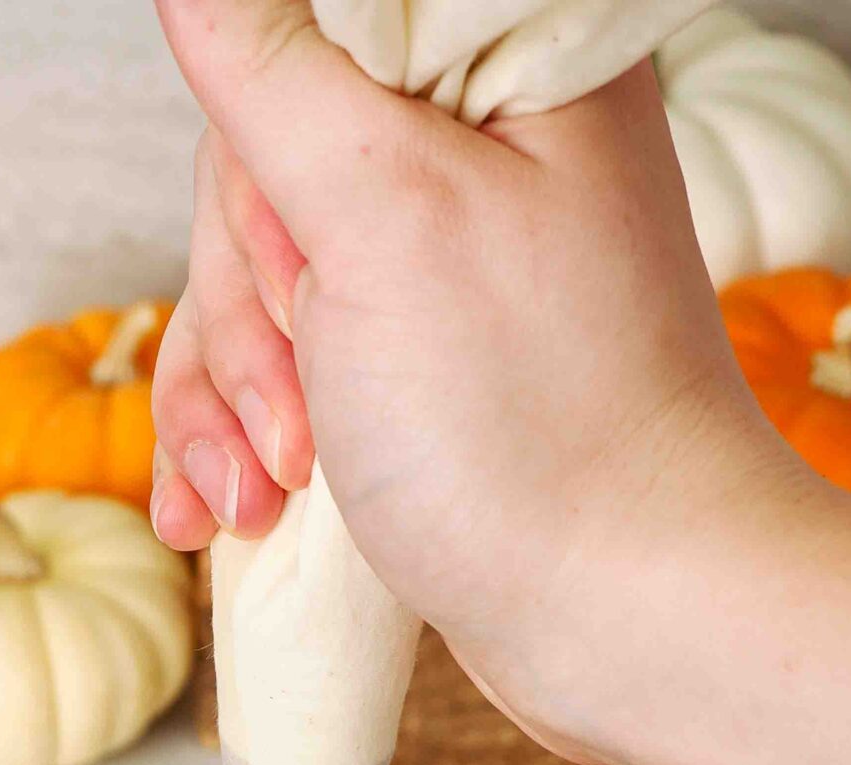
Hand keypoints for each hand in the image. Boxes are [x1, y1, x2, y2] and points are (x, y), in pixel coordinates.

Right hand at [149, 1, 786, 757]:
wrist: (621, 620)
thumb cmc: (539, 432)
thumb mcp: (384, 215)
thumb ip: (271, 70)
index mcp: (504, 68)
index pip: (307, 33)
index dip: (264, 146)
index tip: (307, 253)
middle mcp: (480, 150)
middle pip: (259, 159)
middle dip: (249, 302)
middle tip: (306, 400)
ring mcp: (440, 266)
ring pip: (252, 277)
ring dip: (235, 393)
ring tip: (274, 485)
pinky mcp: (408, 366)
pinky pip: (273, 370)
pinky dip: (237, 442)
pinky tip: (229, 511)